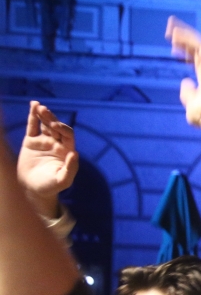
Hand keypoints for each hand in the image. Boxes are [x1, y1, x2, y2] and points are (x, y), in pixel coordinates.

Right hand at [16, 102, 77, 219]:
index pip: (68, 134)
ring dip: (44, 115)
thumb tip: (75, 153)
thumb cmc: (51, 186)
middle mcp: (57, 143)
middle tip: (45, 112)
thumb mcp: (62, 180)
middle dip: (52, 118)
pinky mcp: (31, 142)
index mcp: (67, 150)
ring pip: (45, 124)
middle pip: (56, 126)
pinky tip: (34, 105)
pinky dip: (33, 116)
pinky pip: (33, 127)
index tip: (55, 126)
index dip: (63, 128)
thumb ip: (71, 168)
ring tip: (39, 107)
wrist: (33, 189)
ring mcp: (44, 141)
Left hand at [165, 17, 200, 140]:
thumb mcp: (190, 102)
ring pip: (197, 44)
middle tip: (169, 28)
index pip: (194, 57)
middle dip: (183, 37)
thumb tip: (185, 81)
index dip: (183, 49)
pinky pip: (199, 47)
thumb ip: (187, 92)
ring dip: (184, 34)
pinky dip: (188, 40)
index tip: (171, 44)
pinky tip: (175, 35)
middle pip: (196, 47)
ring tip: (169, 28)